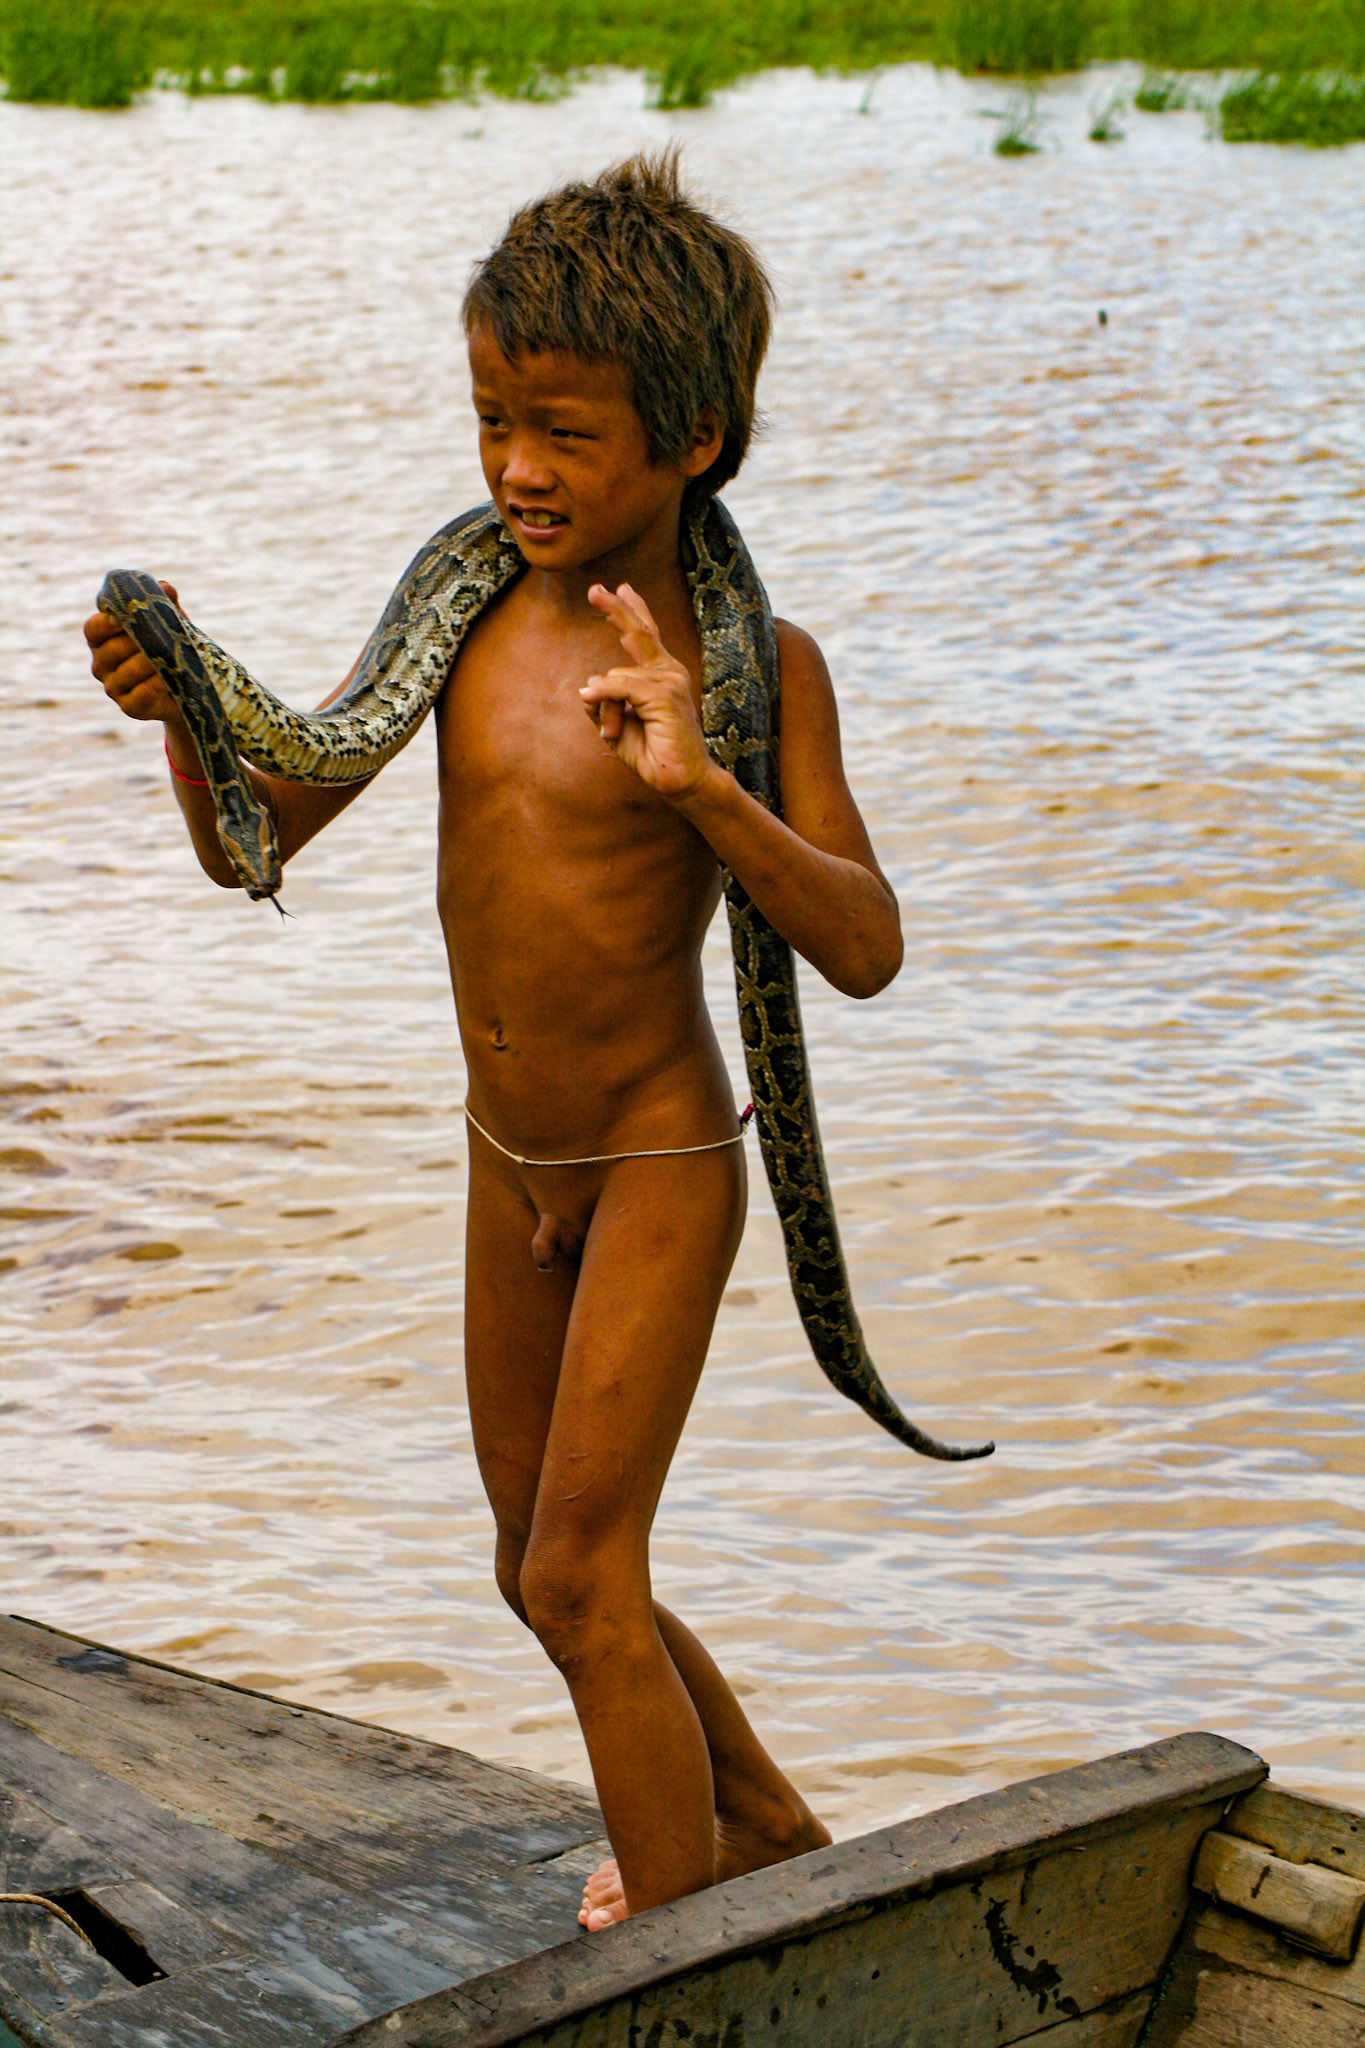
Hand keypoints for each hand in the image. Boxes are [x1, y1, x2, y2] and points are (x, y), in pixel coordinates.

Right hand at [86, 579, 182, 724]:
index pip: (93, 629)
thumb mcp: (171, 622)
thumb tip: (164, 587)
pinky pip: (140, 694)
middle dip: (135, 642)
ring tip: (170, 656)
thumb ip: (166, 603)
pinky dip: (155, 684)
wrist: (191, 687)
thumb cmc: (173, 647)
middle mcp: (102, 665)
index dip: (104, 623)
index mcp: (103, 640)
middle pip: (110, 651)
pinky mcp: (130, 708)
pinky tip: (169, 678)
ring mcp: (114, 688)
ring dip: (149, 663)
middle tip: (159, 636)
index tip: (120, 618)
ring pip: (125, 673)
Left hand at [579, 584, 715, 801]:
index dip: (633, 611)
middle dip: (614, 610)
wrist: (680, 780)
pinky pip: (620, 688)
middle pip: (638, 633)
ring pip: (615, 678)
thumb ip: (603, 702)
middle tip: (594, 589)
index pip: (646, 635)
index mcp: (661, 675)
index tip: (621, 588)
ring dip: (606, 709)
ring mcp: (670, 680)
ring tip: (615, 733)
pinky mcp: (665, 694)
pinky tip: (601, 715)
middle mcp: (668, 672)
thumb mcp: (617, 724)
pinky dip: (606, 700)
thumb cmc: (652, 754)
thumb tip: (589, 685)